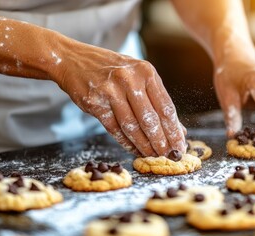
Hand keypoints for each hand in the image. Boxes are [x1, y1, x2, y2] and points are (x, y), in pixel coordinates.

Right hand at [53, 42, 186, 155]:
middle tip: (168, 156)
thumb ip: (157, 101)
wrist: (73, 59)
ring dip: (144, 145)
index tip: (181, 146)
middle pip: (150, 119)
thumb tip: (179, 130)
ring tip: (152, 156)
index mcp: (146, 72)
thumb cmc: (112, 70)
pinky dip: (126, 142)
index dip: (174, 130)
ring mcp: (111, 90)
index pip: (166, 107)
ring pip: (132, 126)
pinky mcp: (95, 102)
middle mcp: (130, 79)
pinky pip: (114, 128)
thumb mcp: (138, 77)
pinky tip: (134, 150)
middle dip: (161, 142)